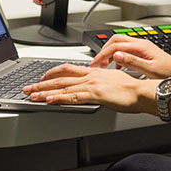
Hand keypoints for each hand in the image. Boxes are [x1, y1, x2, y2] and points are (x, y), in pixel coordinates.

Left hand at [22, 63, 154, 112]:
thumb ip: (101, 84)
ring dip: (45, 92)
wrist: (142, 91)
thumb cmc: (132, 90)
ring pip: (63, 87)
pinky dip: (59, 98)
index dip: (52, 73)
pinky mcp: (95, 94)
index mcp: (94, 72)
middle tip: (28, 87)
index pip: (68, 69)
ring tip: (32, 95)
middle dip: (42, 83)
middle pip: (60, 77)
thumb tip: (96, 88)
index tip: (42, 78)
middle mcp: (90, 76)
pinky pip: (73, 97)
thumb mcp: (113, 83)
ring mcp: (92, 84)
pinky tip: (50, 100)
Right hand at [90, 34, 170, 79]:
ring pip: (120, 44)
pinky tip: (118, 67)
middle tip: (97, 63)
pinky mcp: (143, 52)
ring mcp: (142, 47)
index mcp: (141, 46)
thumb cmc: (169, 73)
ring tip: (105, 65)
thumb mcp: (149, 70)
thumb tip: (117, 55)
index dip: (103, 54)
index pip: (115, 45)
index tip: (96, 63)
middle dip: (104, 50)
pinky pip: (125, 49)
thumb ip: (132, 62)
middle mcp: (141, 44)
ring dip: (110, 53)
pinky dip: (117, 56)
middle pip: (115, 40)